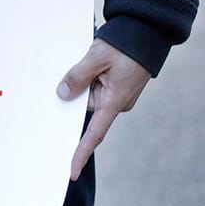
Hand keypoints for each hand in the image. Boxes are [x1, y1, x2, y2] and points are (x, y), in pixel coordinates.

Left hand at [57, 37, 150, 179]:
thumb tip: (62, 95)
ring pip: (87, 95)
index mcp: (113, 102)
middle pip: (84, 108)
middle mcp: (115, 103)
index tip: (70, 171)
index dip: (80, 152)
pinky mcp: (114, 86)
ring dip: (80, 82)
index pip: (94, 134)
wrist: (145, 34)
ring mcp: (115, 95)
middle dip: (72, 96)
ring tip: (84, 63)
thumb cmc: (124, 47)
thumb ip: (77, 77)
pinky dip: (85, 78)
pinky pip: (93, 87)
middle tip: (59, 81)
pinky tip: (86, 64)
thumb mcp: (96, 58)